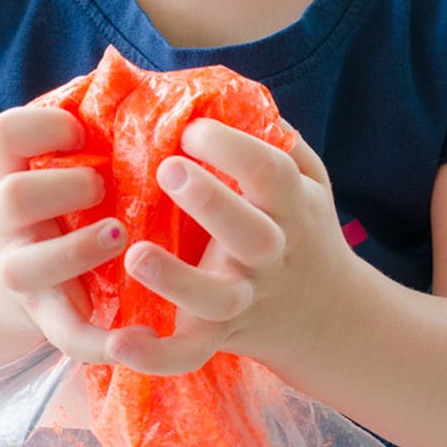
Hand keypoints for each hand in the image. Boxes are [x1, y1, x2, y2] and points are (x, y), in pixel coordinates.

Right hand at [0, 105, 127, 362]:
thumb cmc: (61, 207)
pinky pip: (61, 335)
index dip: (42, 128)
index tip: (80, 130)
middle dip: (61, 189)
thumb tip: (142, 80)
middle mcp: (9, 222)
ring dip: (74, 251)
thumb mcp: (58, 166)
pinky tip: (127, 337)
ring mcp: (22, 270)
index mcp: (15, 173)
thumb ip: (94, 127)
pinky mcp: (45, 316)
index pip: (4, 135)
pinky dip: (92, 340)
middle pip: (10, 197)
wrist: (8, 286)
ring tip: (118, 238)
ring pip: (26, 266)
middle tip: (103, 188)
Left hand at [104, 118, 354, 374]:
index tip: (191, 128)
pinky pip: (188, 355)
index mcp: (289, 208)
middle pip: (250, 233)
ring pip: (216, 298)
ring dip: (178, 279)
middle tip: (167, 169)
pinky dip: (156, 356)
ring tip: (136, 255)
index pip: (270, 173)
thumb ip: (273, 137)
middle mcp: (269, 255)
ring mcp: (242, 298)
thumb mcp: (306, 179)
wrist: (327, 316)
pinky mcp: (216, 337)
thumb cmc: (300, 228)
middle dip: (211, 201)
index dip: (233, 147)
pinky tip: (119, 343)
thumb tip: (220, 89)